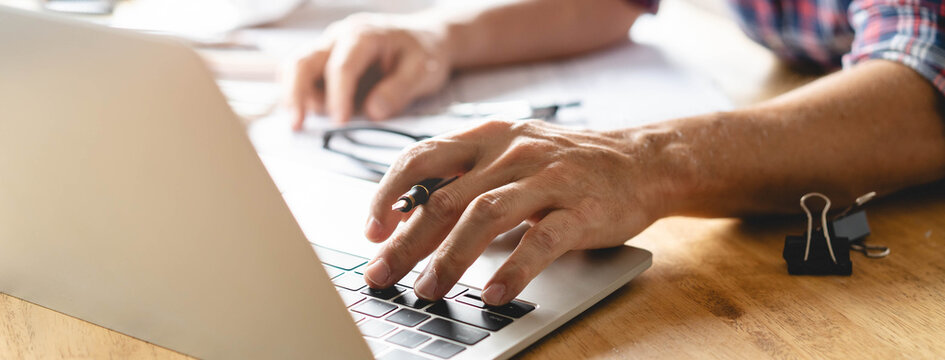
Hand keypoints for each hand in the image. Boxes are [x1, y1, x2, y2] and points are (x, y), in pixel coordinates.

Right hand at [289, 13, 451, 127]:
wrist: (425, 39)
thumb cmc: (423, 54)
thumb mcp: (422, 72)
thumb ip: (398, 91)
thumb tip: (371, 112)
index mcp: (364, 35)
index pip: (341, 66)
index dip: (338, 96)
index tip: (340, 122)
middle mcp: (339, 37)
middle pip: (303, 61)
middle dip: (296, 94)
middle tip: (297, 126)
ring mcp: (329, 46)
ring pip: (296, 67)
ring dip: (296, 95)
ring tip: (304, 122)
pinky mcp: (326, 59)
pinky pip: (303, 74)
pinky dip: (301, 94)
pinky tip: (310, 113)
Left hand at [361, 120, 683, 304]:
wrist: (641, 161)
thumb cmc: (567, 165)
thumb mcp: (512, 155)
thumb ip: (467, 178)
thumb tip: (410, 218)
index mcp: (488, 138)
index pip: (422, 158)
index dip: (389, 193)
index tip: (372, 229)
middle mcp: (512, 153)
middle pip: (445, 198)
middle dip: (406, 241)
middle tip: (383, 274)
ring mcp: (547, 179)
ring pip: (483, 216)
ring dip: (449, 258)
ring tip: (429, 290)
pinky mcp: (580, 209)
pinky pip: (540, 241)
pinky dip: (512, 269)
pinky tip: (492, 293)